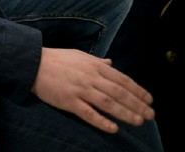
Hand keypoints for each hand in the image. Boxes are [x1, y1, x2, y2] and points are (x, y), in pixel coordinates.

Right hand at [32, 48, 154, 133]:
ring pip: (108, 103)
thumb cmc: (58, 59)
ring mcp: (80, 89)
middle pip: (119, 92)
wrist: (33, 63)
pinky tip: (113, 128)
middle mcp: (91, 77)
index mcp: (95, 66)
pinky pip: (88, 113)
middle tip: (151, 115)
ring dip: (125, 113)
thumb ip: (98, 62)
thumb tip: (111, 63)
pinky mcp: (69, 101)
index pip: (122, 79)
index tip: (150, 100)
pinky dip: (102, 121)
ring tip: (138, 121)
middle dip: (137, 104)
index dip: (138, 90)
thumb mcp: (80, 56)